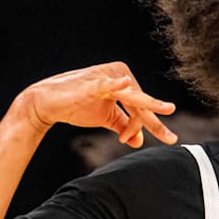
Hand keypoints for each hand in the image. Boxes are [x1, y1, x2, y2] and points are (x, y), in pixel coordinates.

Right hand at [19, 62, 176, 147]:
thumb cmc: (78, 106)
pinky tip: (125, 83)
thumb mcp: (106, 117)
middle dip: (154, 123)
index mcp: (124, 83)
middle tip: (171, 139)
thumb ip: (124, 126)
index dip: (142, 127)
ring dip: (142, 114)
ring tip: (165, 110)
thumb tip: (140, 141)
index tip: (131, 142)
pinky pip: (105, 84)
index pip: (141, 107)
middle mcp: (119, 76)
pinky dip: (115, 84)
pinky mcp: (91, 83)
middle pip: (141, 103)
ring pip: (131, 98)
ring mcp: (106, 78)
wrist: (47, 104)